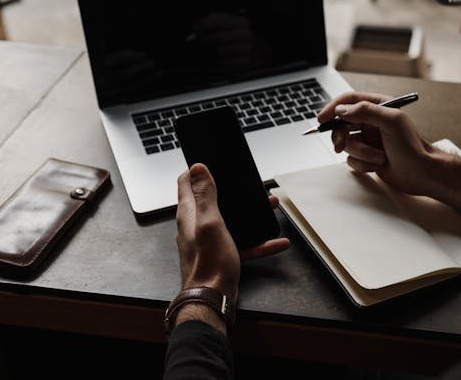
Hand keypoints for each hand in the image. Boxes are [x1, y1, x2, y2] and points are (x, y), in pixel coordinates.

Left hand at [175, 164, 288, 330]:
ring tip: (267, 207)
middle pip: (211, 199)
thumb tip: (197, 167)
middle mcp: (196, 225)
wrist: (212, 299)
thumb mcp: (210, 222)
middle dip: (230, 189)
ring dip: (248, 213)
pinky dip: (259, 241)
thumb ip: (204, 195)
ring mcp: (208, 240)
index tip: (210, 161)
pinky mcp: (221, 254)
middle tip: (245, 183)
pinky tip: (275, 241)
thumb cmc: (208, 263)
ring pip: (230, 220)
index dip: (197, 169)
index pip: (185, 182)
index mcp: (190, 213)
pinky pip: (242, 243)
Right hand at [319, 92, 460, 214]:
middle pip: (341, 124)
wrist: (423, 174)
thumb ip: (365, 111)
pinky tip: (379, 165)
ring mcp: (369, 140)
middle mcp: (372, 122)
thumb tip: (341, 110)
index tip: (322, 120)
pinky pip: (352, 159)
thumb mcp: (391, 121)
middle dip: (341, 137)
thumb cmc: (413, 147)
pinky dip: (363, 164)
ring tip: (378, 158)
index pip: (348, 101)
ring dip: (360, 153)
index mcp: (378, 107)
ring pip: (347, 144)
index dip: (333, 108)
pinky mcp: (367, 157)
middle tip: (340, 146)